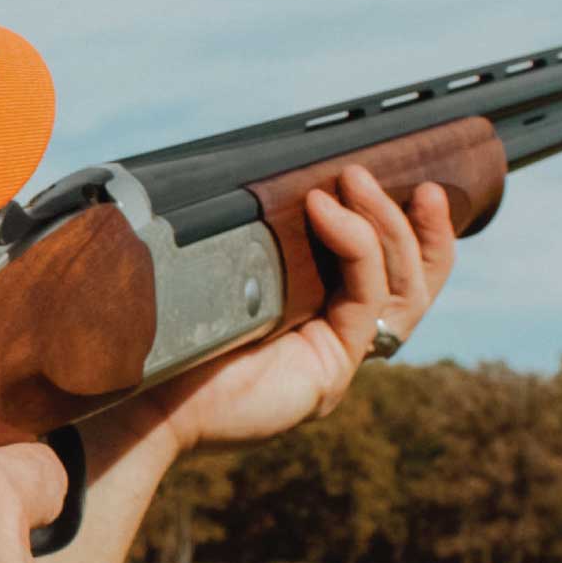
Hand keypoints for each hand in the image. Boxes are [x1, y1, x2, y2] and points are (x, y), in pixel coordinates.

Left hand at [100, 166, 456, 462]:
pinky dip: (354, 246)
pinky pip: (364, 299)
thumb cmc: (176, 328)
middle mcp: (337, 337)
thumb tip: (294, 177)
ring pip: (399, 288)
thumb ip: (270, 236)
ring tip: (355, 179)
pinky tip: (325, 210)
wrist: (148, 388)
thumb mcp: (231, 268)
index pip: (391, 271)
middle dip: (405, 221)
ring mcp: (339, 355)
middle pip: (409, 279)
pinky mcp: (332, 369)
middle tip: (383, 174)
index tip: (413, 181)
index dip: (410, 228)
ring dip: (384, 225)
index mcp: (319, 313)